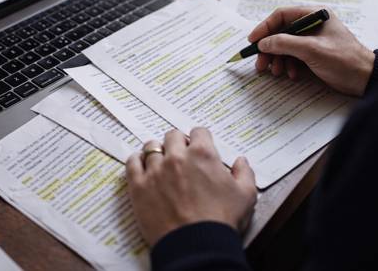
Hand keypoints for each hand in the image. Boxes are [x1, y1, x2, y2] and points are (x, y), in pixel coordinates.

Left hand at [126, 128, 256, 245]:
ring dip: (157, 152)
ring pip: (151, 147)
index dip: (200, 139)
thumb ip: (245, 173)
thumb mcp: (246, 196)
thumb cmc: (221, 221)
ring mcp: (155, 170)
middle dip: (178, 143)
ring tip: (161, 162)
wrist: (196, 245)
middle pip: (172, 136)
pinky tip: (141, 165)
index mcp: (203, 155)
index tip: (199, 146)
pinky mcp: (138, 185)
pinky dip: (136, 161)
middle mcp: (177, 157)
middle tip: (181, 155)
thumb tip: (242, 161)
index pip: (199, 132)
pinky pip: (132, 163)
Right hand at [249, 7, 374, 96]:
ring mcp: (312, 40)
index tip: (253, 41)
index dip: (264, 27)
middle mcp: (312, 25)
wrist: (365, 79)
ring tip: (276, 72)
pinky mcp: (313, 54)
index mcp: (314, 15)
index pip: (282, 15)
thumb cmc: (344, 59)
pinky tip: (291, 75)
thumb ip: (284, 43)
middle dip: (269, 49)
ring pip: (285, 47)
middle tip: (261, 64)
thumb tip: (262, 43)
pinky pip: (293, 57)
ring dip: (278, 60)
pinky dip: (288, 66)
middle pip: (280, 33)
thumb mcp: (311, 49)